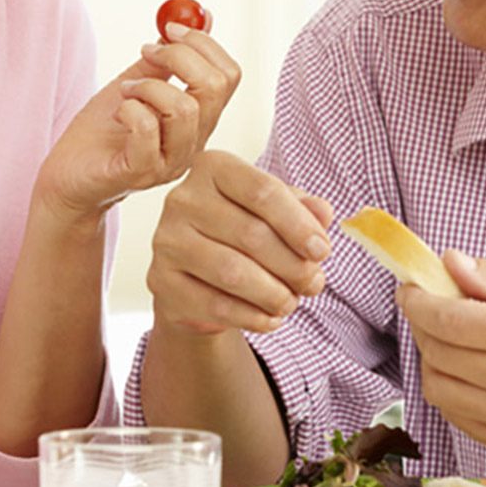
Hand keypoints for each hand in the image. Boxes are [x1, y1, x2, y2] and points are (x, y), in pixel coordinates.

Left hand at [36, 23, 240, 219]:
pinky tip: (118, 112)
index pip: (229, 75)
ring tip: (126, 91)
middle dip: (180, 56)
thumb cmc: (102, 132)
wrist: (68, 176)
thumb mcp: (137, 83)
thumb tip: (199, 16)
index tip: (169, 29)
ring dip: (149, 86)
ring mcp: (171, 161)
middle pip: (215, 88)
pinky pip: (147, 129)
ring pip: (184, 109)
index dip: (203, 44)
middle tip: (148, 51)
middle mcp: (194, 142)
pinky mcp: (141, 173)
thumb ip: (166, 56)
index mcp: (200, 119)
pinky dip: (130, 108)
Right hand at [147, 150, 333, 335]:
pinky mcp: (162, 280)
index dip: (299, 224)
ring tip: (291, 302)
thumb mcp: (275, 211)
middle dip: (293, 265)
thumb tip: (324, 213)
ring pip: (233, 273)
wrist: (196, 273)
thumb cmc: (241, 231)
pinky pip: (215, 304)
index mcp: (212, 168)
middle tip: (314, 283)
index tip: (322, 250)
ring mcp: (166, 240)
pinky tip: (269, 318)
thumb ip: (303, 208)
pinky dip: (252, 317)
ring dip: (274, 294)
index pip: (263, 190)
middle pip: (251, 234)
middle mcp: (182, 199)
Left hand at [396, 250, 485, 455]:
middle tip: (429, 307)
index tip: (410, 289)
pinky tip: (467, 368)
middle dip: (423, 325)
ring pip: (438, 387)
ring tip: (449, 338)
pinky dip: (449, 387)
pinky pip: (454, 414)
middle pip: (440, 353)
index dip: (419, 303)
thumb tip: (449, 264)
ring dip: (431, 357)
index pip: (451, 321)